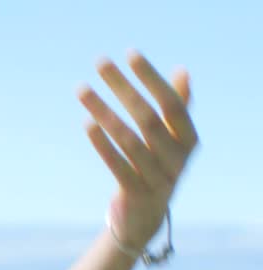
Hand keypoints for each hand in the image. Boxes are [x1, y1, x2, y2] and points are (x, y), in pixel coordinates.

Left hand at [76, 50, 198, 249]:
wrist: (145, 216)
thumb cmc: (157, 165)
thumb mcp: (171, 139)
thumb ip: (178, 108)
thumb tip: (183, 70)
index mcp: (189, 141)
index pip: (173, 104)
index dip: (152, 79)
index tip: (131, 53)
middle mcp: (178, 159)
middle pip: (149, 119)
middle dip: (124, 88)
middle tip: (100, 61)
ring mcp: (158, 178)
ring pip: (129, 141)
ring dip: (104, 112)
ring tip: (81, 88)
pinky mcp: (136, 194)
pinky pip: (118, 166)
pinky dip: (102, 145)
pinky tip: (87, 123)